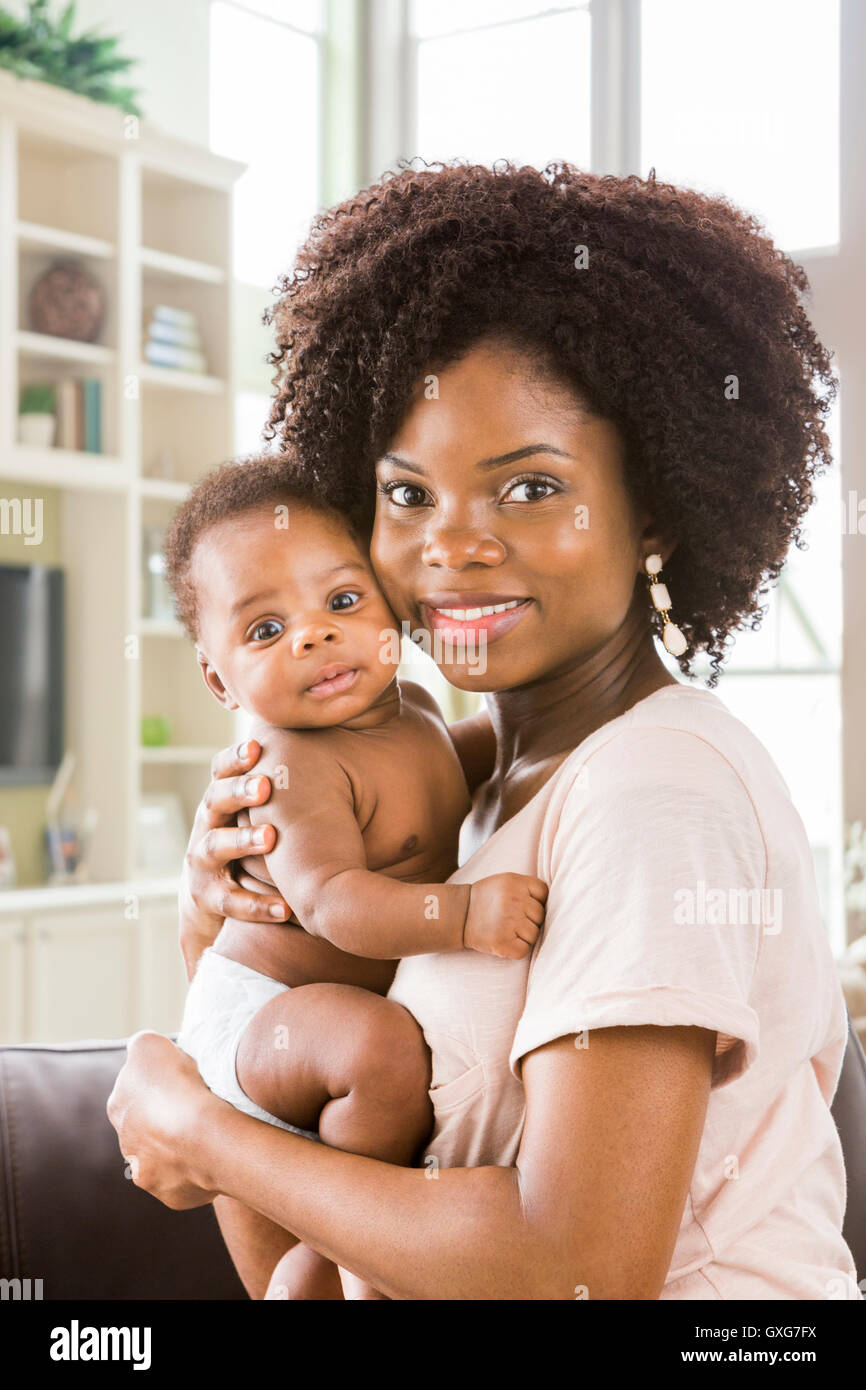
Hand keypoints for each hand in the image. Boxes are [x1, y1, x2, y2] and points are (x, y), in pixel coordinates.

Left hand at [106, 1031, 221, 1209]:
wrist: (202, 1137)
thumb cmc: (176, 1086)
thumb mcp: (150, 1044)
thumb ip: (140, 1046)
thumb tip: (139, 1050)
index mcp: (118, 1107)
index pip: (135, 1091)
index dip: (159, 1083)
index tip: (181, 1079)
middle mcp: (127, 1145)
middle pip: (147, 1128)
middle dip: (166, 1120)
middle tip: (197, 1108)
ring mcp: (149, 1174)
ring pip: (163, 1158)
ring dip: (179, 1148)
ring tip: (207, 1135)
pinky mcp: (172, 1196)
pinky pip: (185, 1182)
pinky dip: (196, 1172)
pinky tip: (213, 1157)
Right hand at [179, 739, 290, 958]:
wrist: (210, 899)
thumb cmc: (246, 843)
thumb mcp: (253, 813)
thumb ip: (277, 789)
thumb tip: (325, 745)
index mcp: (221, 801)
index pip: (221, 772)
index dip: (235, 758)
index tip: (257, 746)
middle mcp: (207, 827)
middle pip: (214, 801)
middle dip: (238, 791)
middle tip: (266, 786)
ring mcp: (203, 864)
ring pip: (215, 847)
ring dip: (242, 840)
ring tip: (271, 838)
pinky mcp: (208, 899)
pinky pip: (230, 902)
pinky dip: (257, 905)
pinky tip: (285, 907)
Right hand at [463, 873, 546, 958]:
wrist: (458, 915)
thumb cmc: (486, 899)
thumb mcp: (505, 881)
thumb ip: (528, 887)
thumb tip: (560, 901)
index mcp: (515, 882)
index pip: (544, 893)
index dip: (536, 901)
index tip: (523, 905)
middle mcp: (513, 900)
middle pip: (541, 915)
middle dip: (530, 919)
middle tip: (512, 919)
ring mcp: (508, 922)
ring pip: (535, 934)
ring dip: (525, 935)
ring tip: (507, 930)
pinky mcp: (503, 942)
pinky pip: (525, 949)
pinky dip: (517, 949)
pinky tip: (505, 940)